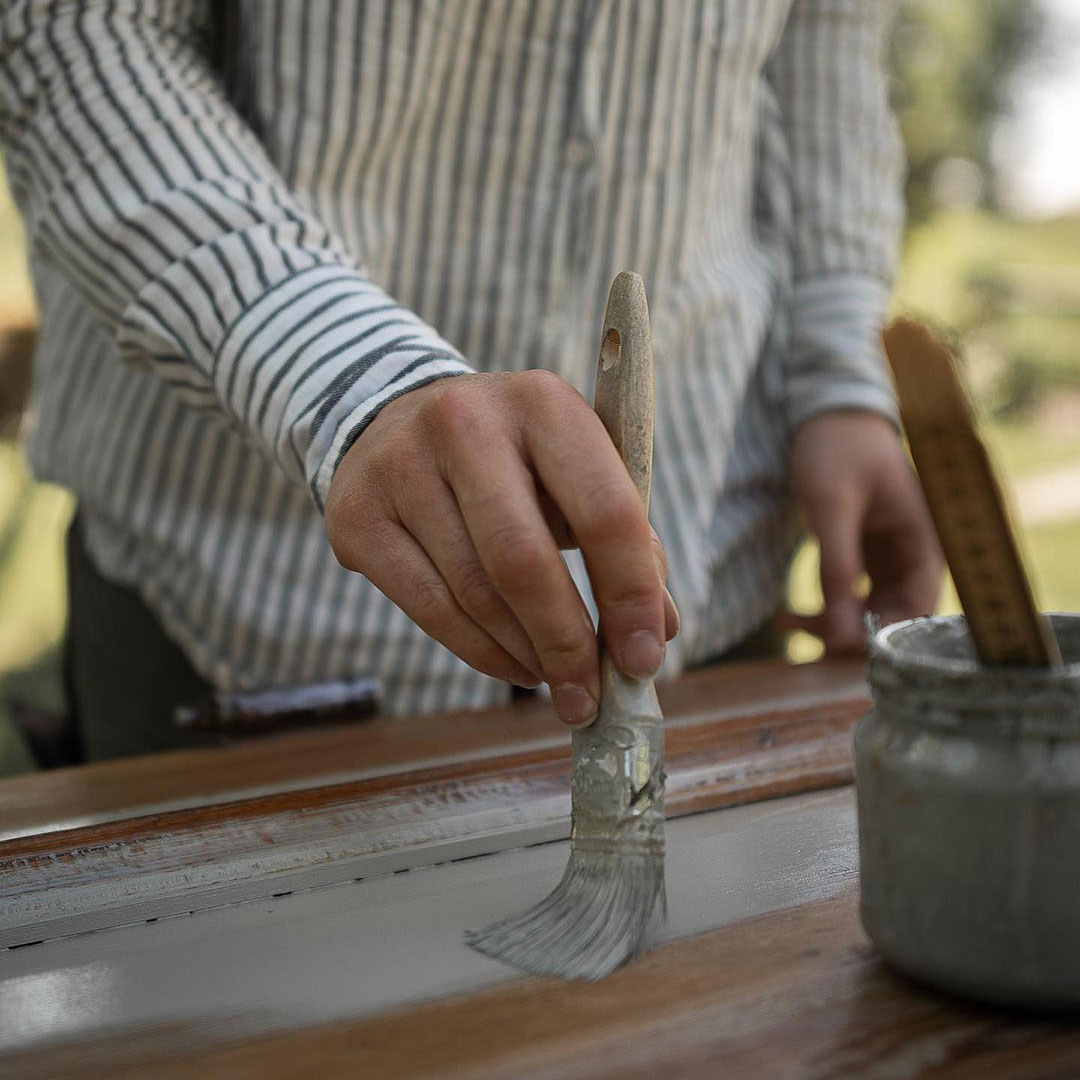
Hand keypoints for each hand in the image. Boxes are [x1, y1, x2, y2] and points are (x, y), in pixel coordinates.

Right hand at [325, 371, 678, 725]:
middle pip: (523, 559)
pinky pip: (428, 607)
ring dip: (526, 654)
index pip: (604, 509)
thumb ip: (627, 542)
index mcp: (543, 403)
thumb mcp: (576, 474)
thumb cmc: (514, 461)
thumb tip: (656, 632)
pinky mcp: (358, 513)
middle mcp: (465, 422)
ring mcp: (401, 465)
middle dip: (566, 642)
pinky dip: (480, 652)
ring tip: (554, 678)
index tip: (645, 659)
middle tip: (590, 696)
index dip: (630, 593)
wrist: (399, 422)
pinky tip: (512, 666)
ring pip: (474, 593)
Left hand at [782, 410, 942, 654]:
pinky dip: (823, 606)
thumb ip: (838, 566)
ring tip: (788, 625)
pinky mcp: (862, 552)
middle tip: (810, 644)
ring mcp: (887, 554)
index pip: (922, 608)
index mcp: (924, 538)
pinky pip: (849, 593)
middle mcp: (912, 551)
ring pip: (868, 609)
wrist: (824, 409)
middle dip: (854, 634)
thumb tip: (841, 631)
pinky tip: (787, 615)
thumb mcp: (832, 506)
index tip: (845, 647)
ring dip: (833, 625)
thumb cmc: (836, 446)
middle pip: (895, 614)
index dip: (890, 635)